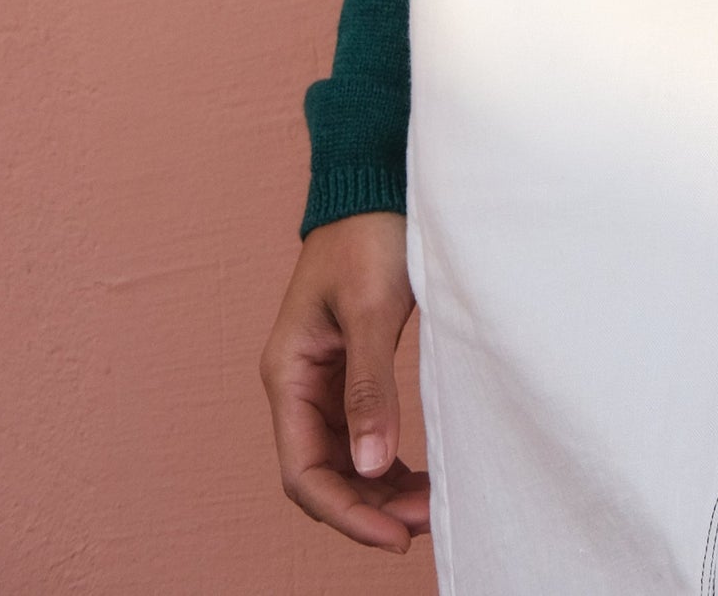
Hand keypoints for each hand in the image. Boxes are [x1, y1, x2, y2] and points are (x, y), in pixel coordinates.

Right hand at [260, 212, 429, 552]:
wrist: (376, 182)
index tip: (396, 536)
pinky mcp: (349, 369)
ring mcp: (322, 378)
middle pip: (322, 473)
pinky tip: (417, 477)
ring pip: (343, 459)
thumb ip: (371, 388)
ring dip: (379, 490)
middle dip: (368, 508)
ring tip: (428, 508)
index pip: (304, 471)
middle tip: (425, 523)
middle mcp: (298, 383)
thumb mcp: (373, 309)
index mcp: (289, 372)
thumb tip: (373, 469)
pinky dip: (385, 462)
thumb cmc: (371, 234)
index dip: (347, 513)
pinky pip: (360, 434)